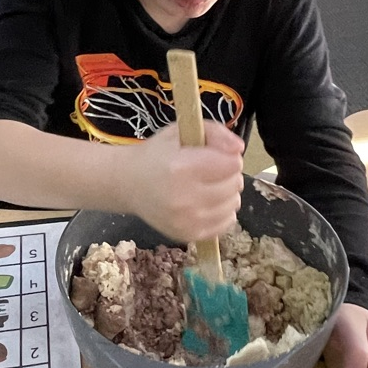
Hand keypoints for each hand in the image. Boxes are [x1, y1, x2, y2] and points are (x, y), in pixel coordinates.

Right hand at [124, 121, 243, 241]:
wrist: (128, 184)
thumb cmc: (157, 155)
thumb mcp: (181, 132)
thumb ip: (215, 133)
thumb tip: (238, 149)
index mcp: (181, 167)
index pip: (232, 164)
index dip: (227, 156)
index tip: (215, 155)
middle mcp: (184, 197)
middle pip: (234, 184)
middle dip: (228, 174)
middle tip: (209, 171)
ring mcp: (186, 220)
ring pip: (234, 203)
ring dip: (227, 193)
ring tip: (206, 187)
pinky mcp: (188, 235)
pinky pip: (227, 222)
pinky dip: (222, 211)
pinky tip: (206, 203)